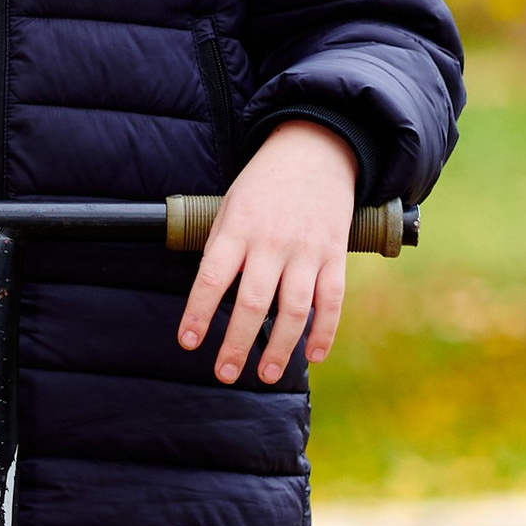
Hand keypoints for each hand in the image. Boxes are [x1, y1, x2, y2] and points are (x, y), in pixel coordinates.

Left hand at [176, 120, 358, 384]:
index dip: (199, 313)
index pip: (212, 278)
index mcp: (237, 229)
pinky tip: (313, 355)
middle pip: (253, 303)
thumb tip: (209, 299)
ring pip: (294, 309)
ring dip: (280, 347)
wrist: (315, 150)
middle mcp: (272, 243)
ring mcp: (307, 251)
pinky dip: (324, 331)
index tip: (189, 342)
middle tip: (225, 373)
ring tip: (265, 374)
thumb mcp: (228, 207)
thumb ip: (220, 250)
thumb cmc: (263, 186)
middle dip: (237, 343)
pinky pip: (332, 300)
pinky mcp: (335, 255)